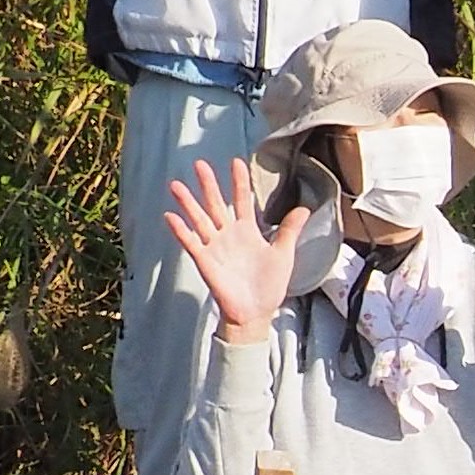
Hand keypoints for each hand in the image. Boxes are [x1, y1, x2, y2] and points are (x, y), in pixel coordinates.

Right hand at [162, 154, 312, 341]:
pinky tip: (170, 217)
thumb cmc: (269, 285)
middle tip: (199, 163)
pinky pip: (191, 243)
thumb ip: (290, 230)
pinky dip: (180, 230)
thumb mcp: (283, 254)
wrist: (256, 312)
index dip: (239, 182)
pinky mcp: (205, 261)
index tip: (236, 162)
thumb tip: (304, 208)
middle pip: (216, 204)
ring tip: (176, 185)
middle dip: (208, 184)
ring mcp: (215, 247)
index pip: (242, 200)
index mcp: (247, 230)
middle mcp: (228, 235)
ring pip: (199, 219)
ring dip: (188, 203)